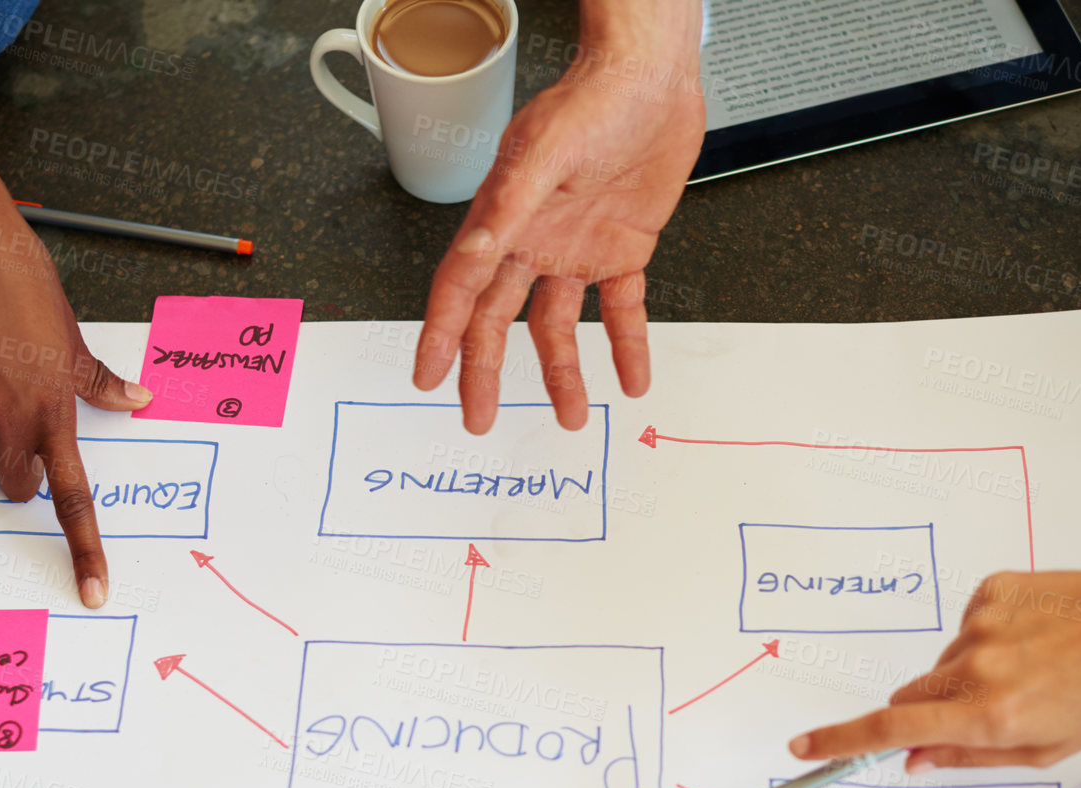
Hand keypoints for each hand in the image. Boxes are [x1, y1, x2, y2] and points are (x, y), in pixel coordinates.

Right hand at [0, 198, 150, 608]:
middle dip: (29, 480)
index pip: (74, 499)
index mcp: (54, 412)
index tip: (92, 590)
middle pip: (22, 492)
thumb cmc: (25, 289)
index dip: (85, 550)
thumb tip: (140, 400)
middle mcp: (11, 422)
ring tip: (0, 419)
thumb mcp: (74, 339)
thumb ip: (101, 382)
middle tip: (33, 440)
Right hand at [413, 31, 706, 432]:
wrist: (652, 78)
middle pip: (498, 321)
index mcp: (503, 221)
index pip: (461, 290)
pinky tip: (631, 376)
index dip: (441, 336)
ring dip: (563, 373)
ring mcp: (576, 249)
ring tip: (570, 415)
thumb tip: (476, 250)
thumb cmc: (593, 100)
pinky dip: (626, 344)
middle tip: (479, 417)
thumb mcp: (545, 153)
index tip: (427, 377)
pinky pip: (620, 309)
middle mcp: (533, 242)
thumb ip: (509, 207)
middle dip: (487, 372)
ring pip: (558, 327)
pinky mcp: (622, 248)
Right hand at [786, 561, 1080, 769]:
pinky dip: (987, 639)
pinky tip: (1031, 638)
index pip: (893, 730)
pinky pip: (966, 628)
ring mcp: (979, 625)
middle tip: (979, 713)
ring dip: (969, 675)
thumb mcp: (1046, 747)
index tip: (806, 748)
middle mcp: (976, 668)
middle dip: (928, 712)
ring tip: (1030, 668)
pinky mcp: (987, 592)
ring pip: (944, 665)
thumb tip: (916, 759)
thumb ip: (970, 756)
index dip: (842, 742)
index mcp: (990, 714)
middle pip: (911, 697)